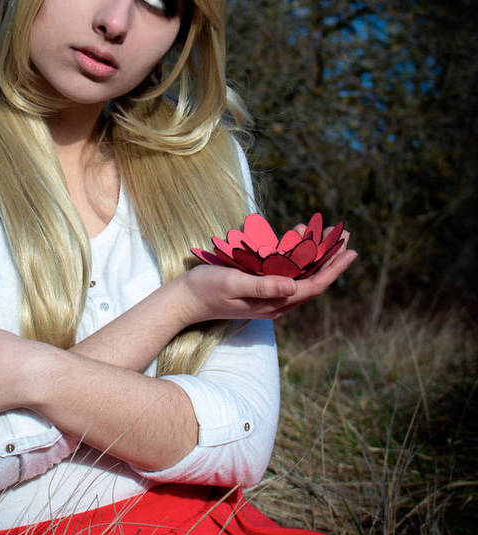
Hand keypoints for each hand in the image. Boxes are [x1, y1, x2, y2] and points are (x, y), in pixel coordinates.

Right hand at [178, 228, 356, 324]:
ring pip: (301, 274)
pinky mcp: (260, 288)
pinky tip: (296, 235)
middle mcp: (276, 301)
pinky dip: (294, 253)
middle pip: (313, 280)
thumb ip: (263, 286)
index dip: (333, 268)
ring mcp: (269, 296)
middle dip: (330, 258)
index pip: (313, 286)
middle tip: (345, 235)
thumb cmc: (206, 290)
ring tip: (327, 232)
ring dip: (315, 253)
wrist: (185, 300)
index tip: (349, 251)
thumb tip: (294, 287)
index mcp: (274, 303)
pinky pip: (285, 271)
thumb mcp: (233, 283)